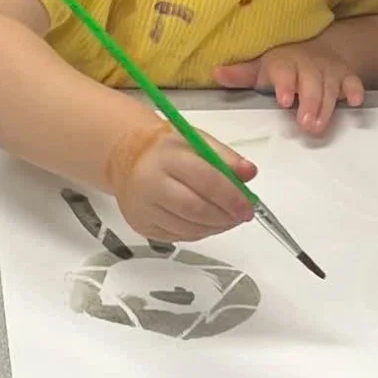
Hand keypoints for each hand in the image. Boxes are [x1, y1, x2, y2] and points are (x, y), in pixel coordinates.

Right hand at [106, 123, 257, 241]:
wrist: (128, 158)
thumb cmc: (167, 149)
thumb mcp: (197, 141)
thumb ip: (226, 157)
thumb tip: (249, 173)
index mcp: (167, 157)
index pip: (206, 179)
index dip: (232, 196)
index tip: (249, 204)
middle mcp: (151, 183)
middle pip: (196, 208)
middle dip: (226, 215)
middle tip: (243, 215)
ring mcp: (144, 208)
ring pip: (188, 228)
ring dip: (216, 226)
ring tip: (229, 218)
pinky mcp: (142, 226)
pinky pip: (179, 236)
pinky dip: (201, 232)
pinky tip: (209, 222)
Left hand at [214, 40, 364, 134]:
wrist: (319, 47)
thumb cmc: (284, 65)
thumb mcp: (261, 66)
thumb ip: (242, 74)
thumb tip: (216, 73)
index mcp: (284, 63)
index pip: (284, 71)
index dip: (285, 84)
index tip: (284, 100)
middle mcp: (308, 66)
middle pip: (310, 83)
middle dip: (309, 103)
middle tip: (306, 125)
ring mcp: (328, 71)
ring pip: (330, 87)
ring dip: (327, 106)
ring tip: (320, 126)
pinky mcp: (346, 76)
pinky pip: (353, 82)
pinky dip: (355, 91)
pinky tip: (355, 102)